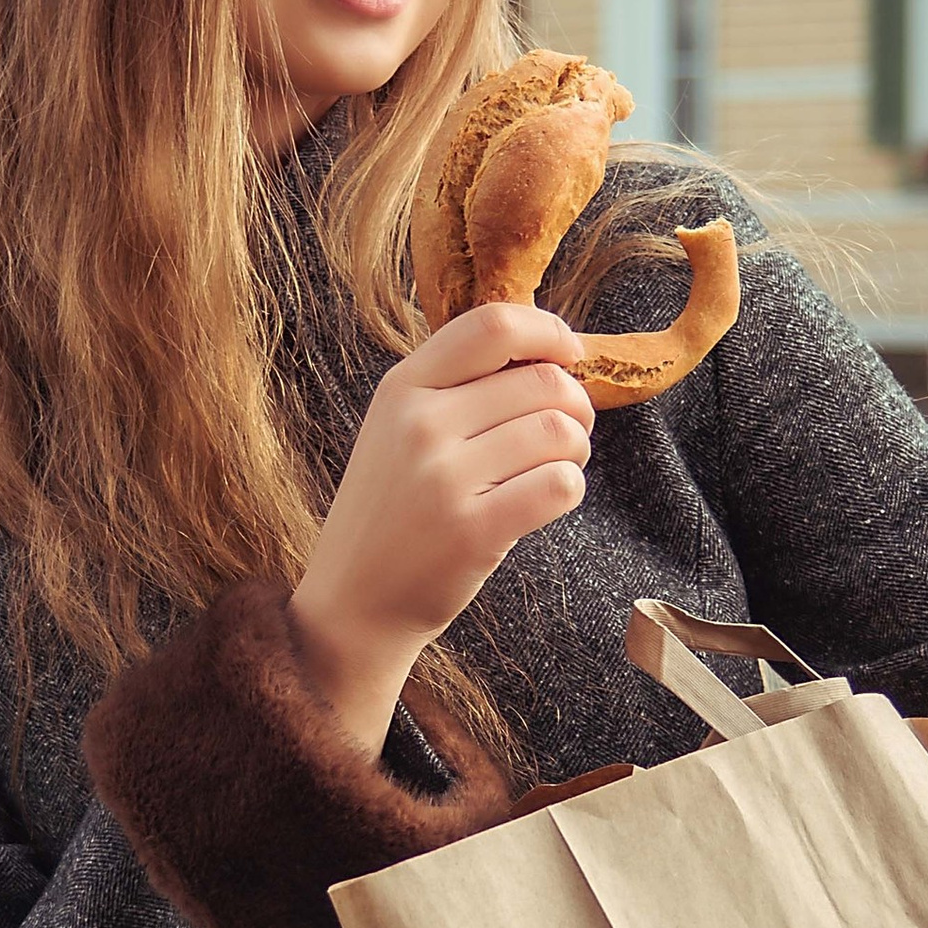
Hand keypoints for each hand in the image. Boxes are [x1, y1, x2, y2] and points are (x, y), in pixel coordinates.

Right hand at [289, 302, 593, 753]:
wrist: (352, 603)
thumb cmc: (392, 511)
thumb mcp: (398, 430)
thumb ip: (457, 386)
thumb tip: (551, 354)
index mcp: (402, 388)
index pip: (492, 324)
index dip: (548, 331)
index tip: (570, 353)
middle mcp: (420, 425)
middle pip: (542, 381)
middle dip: (575, 405)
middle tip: (568, 434)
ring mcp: (443, 479)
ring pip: (559, 432)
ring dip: (576, 449)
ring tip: (557, 467)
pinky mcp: (471, 532)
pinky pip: (559, 485)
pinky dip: (569, 488)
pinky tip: (548, 499)